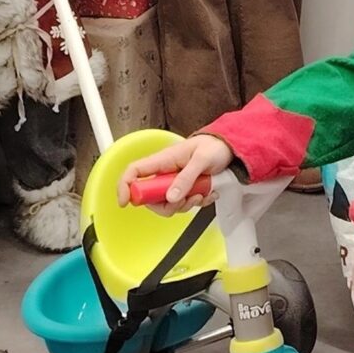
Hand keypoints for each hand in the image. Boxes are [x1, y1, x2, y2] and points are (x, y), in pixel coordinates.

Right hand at [119, 133, 233, 213]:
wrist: (228, 147)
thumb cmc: (213, 146)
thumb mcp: (201, 160)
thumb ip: (186, 178)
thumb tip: (171, 197)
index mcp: (162, 160)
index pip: (133, 172)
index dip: (125, 187)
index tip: (126, 203)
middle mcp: (164, 172)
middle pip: (149, 197)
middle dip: (166, 205)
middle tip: (185, 200)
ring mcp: (173, 182)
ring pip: (167, 204)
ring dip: (184, 205)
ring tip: (200, 194)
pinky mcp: (183, 188)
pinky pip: (183, 203)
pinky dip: (195, 202)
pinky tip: (207, 193)